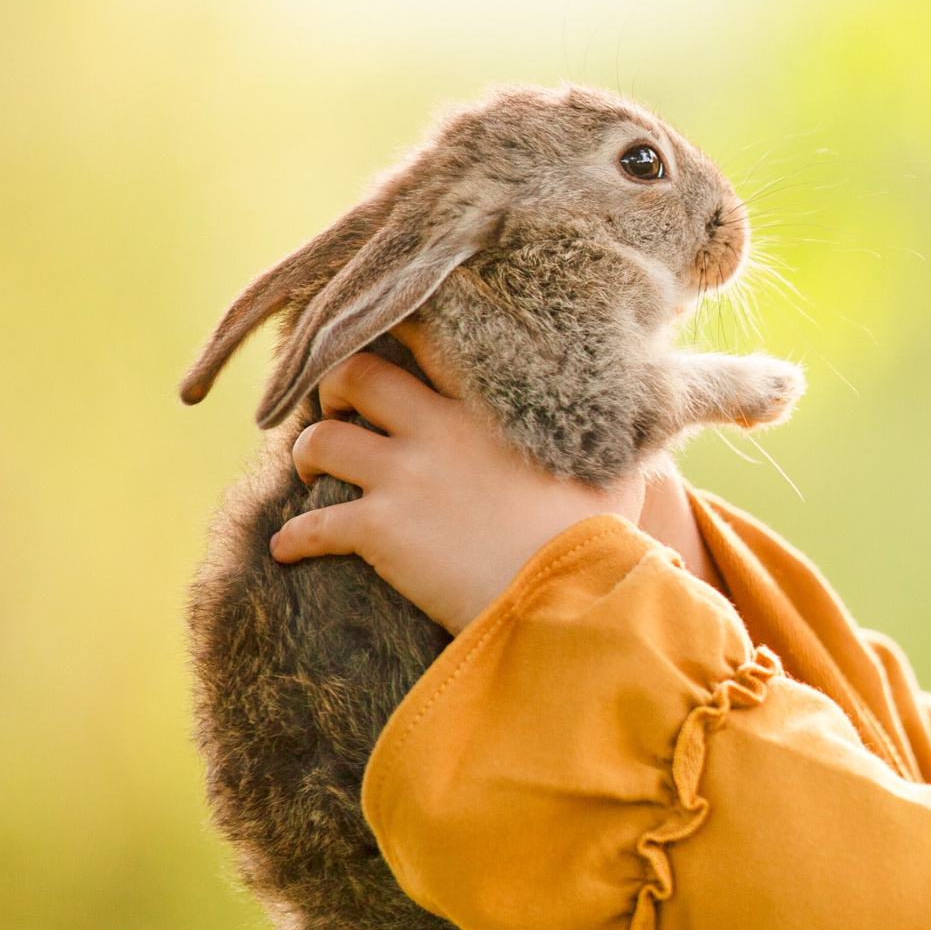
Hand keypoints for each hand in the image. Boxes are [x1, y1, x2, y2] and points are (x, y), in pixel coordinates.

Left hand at [269, 342, 644, 633]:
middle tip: (338, 409)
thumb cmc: (602, 537)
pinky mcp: (379, 532)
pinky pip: (313, 526)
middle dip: (334, 387)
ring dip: (309, 455)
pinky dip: (294, 539)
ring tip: (315, 474)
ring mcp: (405, 478)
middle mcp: (438, 430)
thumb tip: (644, 417)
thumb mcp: (618, 470)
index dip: (397, 334)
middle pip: (354, 375)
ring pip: (321, 442)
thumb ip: (612, 435)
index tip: (388, 344)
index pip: (428, 339)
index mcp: (490, 407)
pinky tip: (287, 551)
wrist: (571, 595)